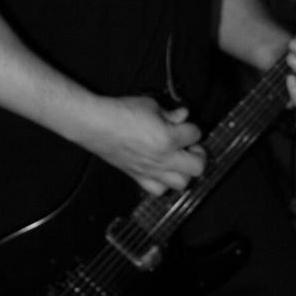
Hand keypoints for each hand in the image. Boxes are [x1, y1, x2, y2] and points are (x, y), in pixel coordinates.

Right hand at [76, 95, 204, 196]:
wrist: (96, 124)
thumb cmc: (121, 111)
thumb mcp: (150, 104)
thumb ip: (170, 113)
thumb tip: (183, 116)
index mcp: (168, 138)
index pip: (196, 134)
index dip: (193, 127)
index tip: (186, 124)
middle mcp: (163, 158)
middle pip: (197, 167)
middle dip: (198, 155)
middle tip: (190, 147)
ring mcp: (151, 171)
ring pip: (182, 184)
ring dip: (184, 171)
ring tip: (178, 159)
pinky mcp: (138, 177)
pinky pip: (159, 190)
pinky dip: (164, 183)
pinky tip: (161, 170)